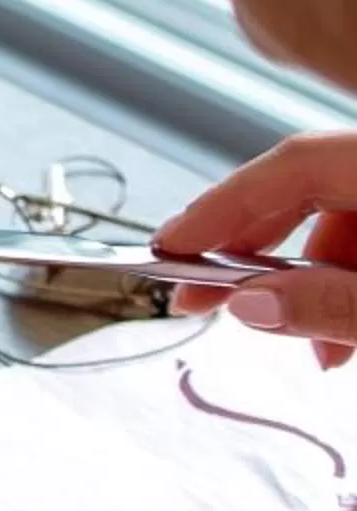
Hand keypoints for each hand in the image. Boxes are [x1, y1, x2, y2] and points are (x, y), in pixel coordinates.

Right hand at [155, 132, 356, 367]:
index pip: (295, 164)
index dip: (226, 204)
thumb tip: (252, 302)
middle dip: (257, 251)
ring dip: (311, 279)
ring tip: (316, 346)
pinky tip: (345, 325)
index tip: (171, 247)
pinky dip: (348, 276)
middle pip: (309, 189)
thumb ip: (334, 303)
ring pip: (341, 215)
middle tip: (205, 300)